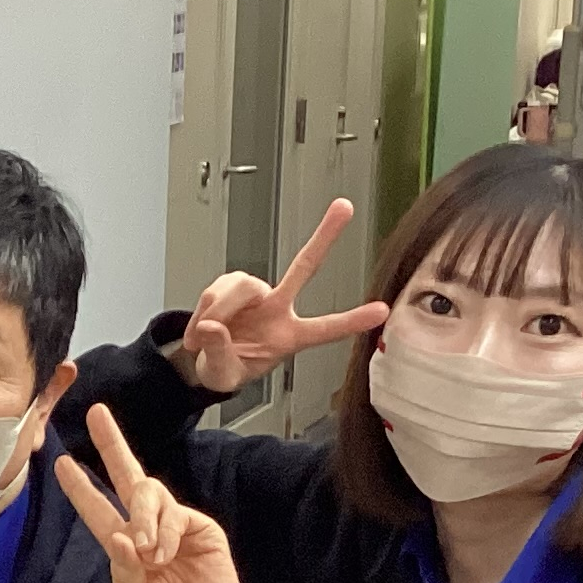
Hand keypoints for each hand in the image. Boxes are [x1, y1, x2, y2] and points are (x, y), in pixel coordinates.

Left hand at [56, 405, 243, 582]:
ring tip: (146, 551)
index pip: (98, 509)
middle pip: (128, 476)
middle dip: (112, 443)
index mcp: (123, 544)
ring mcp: (173, 523)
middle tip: (96, 414)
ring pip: (149, 493)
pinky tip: (165, 554)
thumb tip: (121, 538)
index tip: (60, 463)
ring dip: (142, 517)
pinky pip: (174, 514)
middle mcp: (146, 527)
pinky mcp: (198, 526)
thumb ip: (123, 570)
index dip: (80, 487)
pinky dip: (164, 533)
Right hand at [169, 200, 388, 390]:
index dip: (353, 320)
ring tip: (204, 337)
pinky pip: (215, 290)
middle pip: (304, 267)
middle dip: (324, 236)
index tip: (382, 311)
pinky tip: (200, 326)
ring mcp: (255, 293)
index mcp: (288, 337)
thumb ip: (219, 354)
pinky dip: (203, 310)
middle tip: (345, 206)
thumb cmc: (225, 368)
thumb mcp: (223, 376)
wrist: (201, 360)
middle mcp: (277, 308)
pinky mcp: (232, 283)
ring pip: (241, 288)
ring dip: (217, 311)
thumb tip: (212, 326)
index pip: (325, 328)